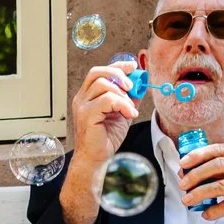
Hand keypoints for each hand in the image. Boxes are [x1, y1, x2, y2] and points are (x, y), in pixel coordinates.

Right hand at [65, 62, 143, 178]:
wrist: (96, 158)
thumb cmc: (105, 138)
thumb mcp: (121, 113)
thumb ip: (128, 98)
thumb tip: (141, 85)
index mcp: (88, 95)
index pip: (100, 72)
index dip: (117, 66)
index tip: (133, 67)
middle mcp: (82, 98)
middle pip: (97, 73)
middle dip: (118, 74)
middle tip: (132, 86)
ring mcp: (82, 106)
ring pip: (103, 85)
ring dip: (122, 94)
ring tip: (130, 109)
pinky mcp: (87, 115)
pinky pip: (107, 100)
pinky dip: (122, 104)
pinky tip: (129, 114)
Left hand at [175, 141, 223, 223]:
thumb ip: (221, 168)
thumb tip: (189, 172)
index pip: (218, 149)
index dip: (198, 155)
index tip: (183, 163)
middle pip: (217, 165)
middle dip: (195, 175)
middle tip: (182, 184)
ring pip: (221, 186)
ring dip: (200, 193)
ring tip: (187, 200)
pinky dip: (214, 211)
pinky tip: (205, 214)